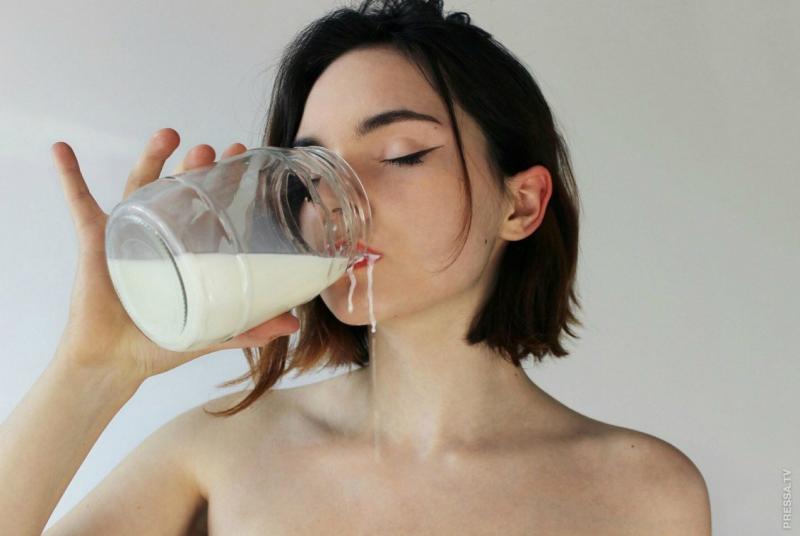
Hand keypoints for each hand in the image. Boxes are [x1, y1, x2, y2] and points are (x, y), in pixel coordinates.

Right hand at [50, 128, 299, 382]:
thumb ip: (248, 328)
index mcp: (186, 248)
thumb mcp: (210, 333)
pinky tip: (62, 149)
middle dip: (193, 164)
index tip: (240, 152)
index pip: (209, 203)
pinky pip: (78, 203)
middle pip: (177, 187)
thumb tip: (291, 325)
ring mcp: (126, 233)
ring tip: (169, 134)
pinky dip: (69, 176)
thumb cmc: (159, 345)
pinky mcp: (94, 242)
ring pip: (138, 185)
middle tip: (209, 150)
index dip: (223, 177)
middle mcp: (159, 234)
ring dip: (151, 157)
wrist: (114, 363)